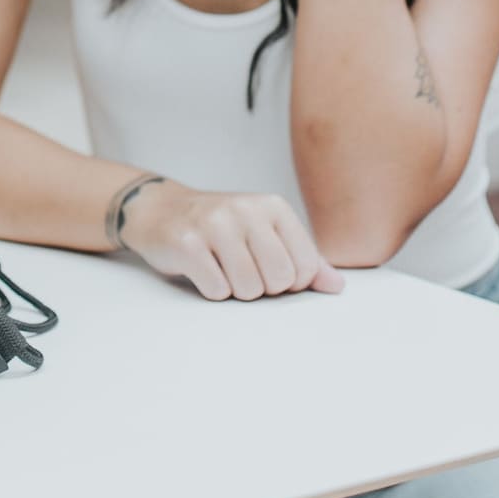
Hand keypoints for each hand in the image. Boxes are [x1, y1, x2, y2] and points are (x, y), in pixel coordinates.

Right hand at [121, 180, 343, 300]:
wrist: (161, 210)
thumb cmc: (221, 227)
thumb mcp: (265, 233)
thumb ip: (303, 259)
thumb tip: (337, 286)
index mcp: (273, 206)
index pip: (306, 267)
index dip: (290, 281)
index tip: (268, 268)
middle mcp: (246, 210)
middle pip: (279, 280)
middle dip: (262, 287)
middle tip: (242, 269)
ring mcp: (215, 224)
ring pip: (248, 290)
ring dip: (235, 290)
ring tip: (222, 267)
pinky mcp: (187, 243)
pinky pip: (217, 291)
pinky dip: (211, 290)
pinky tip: (202, 269)